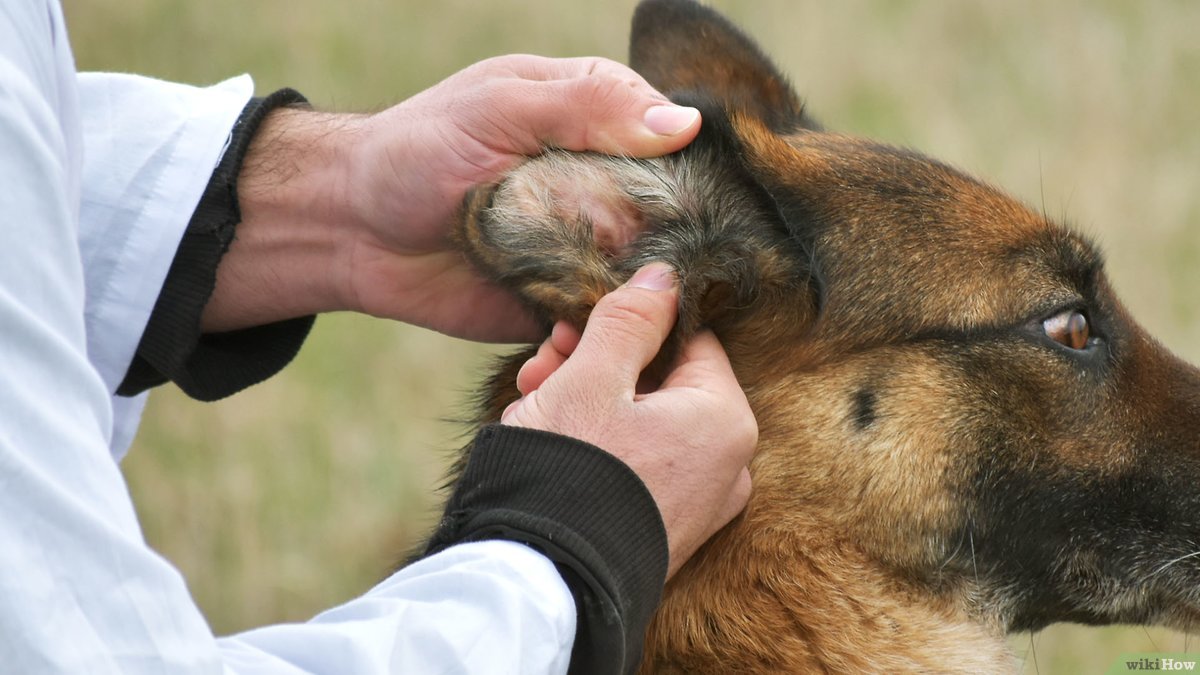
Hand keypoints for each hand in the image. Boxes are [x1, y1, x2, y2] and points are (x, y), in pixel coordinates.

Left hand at [203, 55, 701, 338]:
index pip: (673, 137)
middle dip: (660, 243)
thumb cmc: (417, 151)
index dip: (685, 169)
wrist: (352, 229)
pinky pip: (603, 322)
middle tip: (617, 259)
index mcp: (596, 115)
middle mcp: (603, 180)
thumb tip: (685, 124)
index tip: (677, 201)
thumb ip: (587, 108)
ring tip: (585, 305)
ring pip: (645, 274)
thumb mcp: (499, 108)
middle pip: (671, 214)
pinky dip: (594, 336)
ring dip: (630, 297)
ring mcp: (587, 244)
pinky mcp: (565, 300)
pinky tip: (564, 342)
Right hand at [501, 263, 756, 578]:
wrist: (545, 580)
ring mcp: (699, 502)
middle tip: (542, 361)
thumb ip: (631, 318)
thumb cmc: (574, 469)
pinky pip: (638, 464)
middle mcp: (727, 463)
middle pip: (659, 381)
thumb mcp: (592, 374)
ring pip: (642, 422)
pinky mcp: (667, 528)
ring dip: (586, 399)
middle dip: (595, 363)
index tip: (572, 325)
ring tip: (532, 399)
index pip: (686, 339)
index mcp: (725, 417)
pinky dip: (598, 444)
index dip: (626, 323)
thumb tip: (667, 273)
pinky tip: (549, 436)